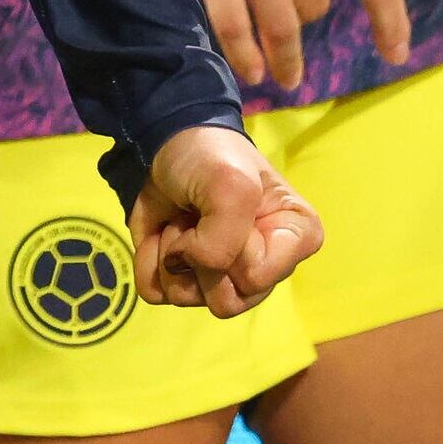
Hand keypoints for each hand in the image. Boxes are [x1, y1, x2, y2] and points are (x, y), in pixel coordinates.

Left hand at [129, 124, 321, 318]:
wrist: (163, 141)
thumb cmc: (211, 156)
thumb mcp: (232, 186)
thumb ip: (225, 238)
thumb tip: (192, 267)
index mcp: (294, 242)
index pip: (257, 278)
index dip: (235, 248)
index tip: (232, 210)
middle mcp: (262, 270)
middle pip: (227, 301)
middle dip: (201, 254)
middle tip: (201, 216)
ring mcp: (219, 278)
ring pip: (187, 299)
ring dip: (173, 252)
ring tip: (184, 218)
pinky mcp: (178, 277)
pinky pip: (155, 292)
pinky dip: (149, 258)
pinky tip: (162, 231)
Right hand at [136, 0, 406, 91]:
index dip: (391, 23)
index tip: (394, 54)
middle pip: (315, 7)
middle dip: (306, 18)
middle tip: (293, 29)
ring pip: (281, 27)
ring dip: (285, 60)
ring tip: (285, 76)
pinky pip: (233, 26)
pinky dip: (244, 57)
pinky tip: (251, 72)